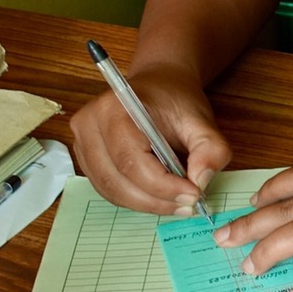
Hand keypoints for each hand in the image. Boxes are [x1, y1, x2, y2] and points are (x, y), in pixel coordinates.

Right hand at [68, 63, 232, 214]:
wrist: (158, 86)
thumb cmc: (175, 100)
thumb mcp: (202, 120)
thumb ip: (210, 149)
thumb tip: (201, 181)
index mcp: (114, 108)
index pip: (131, 161)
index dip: (162, 186)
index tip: (193, 194)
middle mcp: (89, 124)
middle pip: (117, 180)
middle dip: (156, 200)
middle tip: (189, 204)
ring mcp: (82, 143)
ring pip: (111, 191)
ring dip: (147, 203)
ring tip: (178, 201)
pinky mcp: (86, 158)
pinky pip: (108, 190)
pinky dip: (136, 199)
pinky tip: (160, 195)